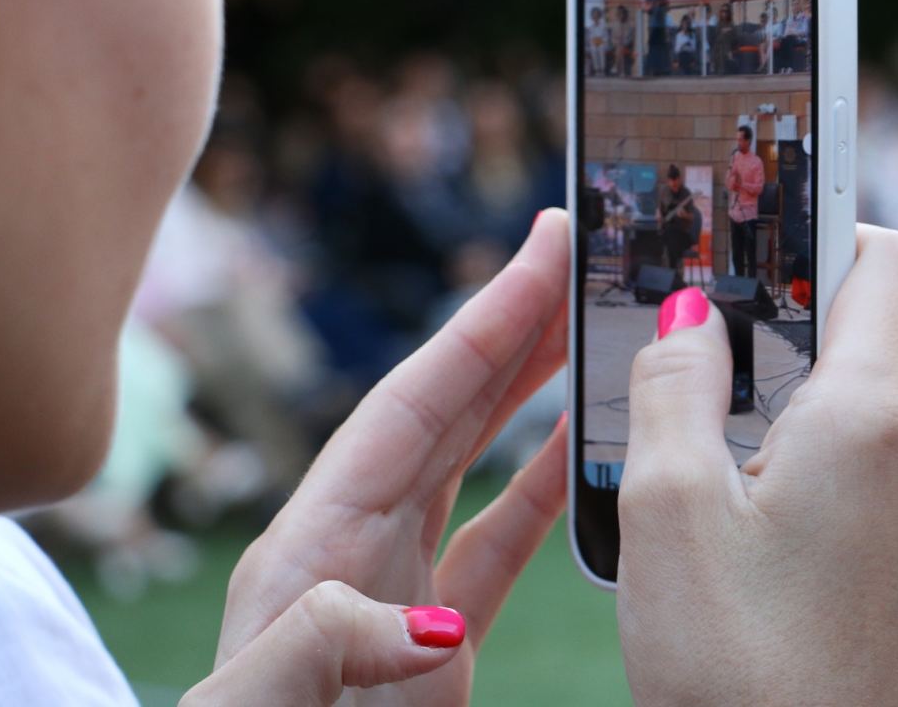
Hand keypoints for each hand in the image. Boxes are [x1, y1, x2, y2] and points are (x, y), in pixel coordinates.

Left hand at [184, 211, 571, 705]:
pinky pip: (500, 539)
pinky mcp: (435, 638)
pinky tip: (581, 449)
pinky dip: (545, 487)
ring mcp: (396, 587)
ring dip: (531, 390)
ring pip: (475, 459)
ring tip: (586, 326)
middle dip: (509, 327)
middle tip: (573, 254)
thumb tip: (424, 618)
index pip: (409, 406)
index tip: (538, 255)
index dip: (479, 326)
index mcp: (311, 542)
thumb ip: (319, 644)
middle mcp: (354, 545)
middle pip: (445, 408)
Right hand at [617, 226, 897, 706]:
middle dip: (810, 373)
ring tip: (774, 521)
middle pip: (883, 352)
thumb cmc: (727, 667)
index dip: (832, 244)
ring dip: (842, 443)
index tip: (784, 264)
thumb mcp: (662, 508)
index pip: (890, 261)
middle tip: (738, 441)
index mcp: (875, 421)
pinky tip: (820, 560)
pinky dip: (880, 499)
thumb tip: (694, 314)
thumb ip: (674, 379)